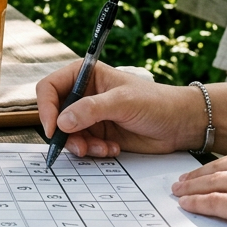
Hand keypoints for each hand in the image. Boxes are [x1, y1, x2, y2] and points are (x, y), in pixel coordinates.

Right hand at [35, 61, 207, 156]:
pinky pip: (83, 145)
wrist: (181, 124)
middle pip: (55, 114)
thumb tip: (62, 121)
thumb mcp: (123, 102)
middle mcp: (84, 94)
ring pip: (67, 134)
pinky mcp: (98, 133)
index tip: (53, 128)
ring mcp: (90, 115)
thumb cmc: (157, 102)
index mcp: (85, 75)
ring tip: (102, 148)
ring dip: (81, 145)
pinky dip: (93, 151)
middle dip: (65, 133)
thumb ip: (91, 109)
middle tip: (79, 146)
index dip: (46, 108)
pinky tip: (112, 148)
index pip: (50, 87)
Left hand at [171, 138, 226, 226]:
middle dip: (198, 174)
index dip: (219, 164)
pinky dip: (196, 203)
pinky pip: (214, 202)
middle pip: (220, 165)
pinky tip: (186, 204)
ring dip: (191, 187)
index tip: (207, 170)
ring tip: (178, 191)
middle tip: (182, 179)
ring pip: (212, 182)